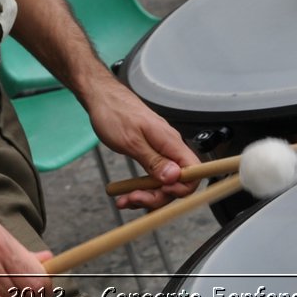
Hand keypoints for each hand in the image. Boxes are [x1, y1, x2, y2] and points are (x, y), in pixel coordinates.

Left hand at [82, 78, 200, 209]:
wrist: (102, 97)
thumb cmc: (114, 112)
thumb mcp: (131, 141)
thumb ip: (154, 160)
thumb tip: (175, 177)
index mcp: (170, 141)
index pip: (194, 171)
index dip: (182, 188)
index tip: (161, 191)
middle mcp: (169, 147)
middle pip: (177, 182)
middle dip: (157, 196)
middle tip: (135, 198)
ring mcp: (161, 150)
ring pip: (164, 182)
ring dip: (146, 195)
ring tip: (125, 199)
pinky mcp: (151, 153)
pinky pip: (153, 176)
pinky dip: (141, 188)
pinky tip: (126, 193)